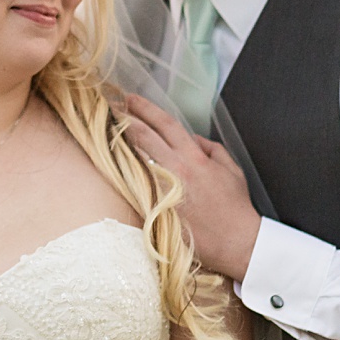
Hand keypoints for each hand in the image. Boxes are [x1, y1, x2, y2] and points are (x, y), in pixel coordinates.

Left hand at [122, 94, 261, 280]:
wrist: (236, 242)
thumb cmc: (235, 207)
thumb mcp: (231, 169)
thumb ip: (211, 148)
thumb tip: (192, 138)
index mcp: (195, 157)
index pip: (166, 124)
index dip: (146, 108)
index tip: (131, 98)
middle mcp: (177, 169)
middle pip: (144, 136)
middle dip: (124, 118)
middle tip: (109, 107)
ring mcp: (164, 189)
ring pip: (134, 159)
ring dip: (118, 143)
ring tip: (103, 130)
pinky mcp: (156, 209)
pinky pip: (135, 186)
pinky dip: (122, 173)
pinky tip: (109, 163)